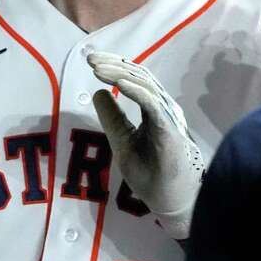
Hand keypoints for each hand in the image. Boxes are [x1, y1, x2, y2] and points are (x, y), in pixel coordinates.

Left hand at [89, 53, 204, 240]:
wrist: (170, 202)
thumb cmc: (151, 174)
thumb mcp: (122, 141)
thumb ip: (112, 118)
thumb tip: (98, 92)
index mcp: (153, 108)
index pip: (134, 78)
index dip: (114, 65)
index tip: (91, 60)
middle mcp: (162, 108)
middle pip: (139, 75)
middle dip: (113, 64)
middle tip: (89, 58)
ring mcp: (168, 117)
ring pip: (144, 85)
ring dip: (119, 74)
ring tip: (98, 69)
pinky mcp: (169, 130)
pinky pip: (153, 104)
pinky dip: (136, 90)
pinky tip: (118, 83)